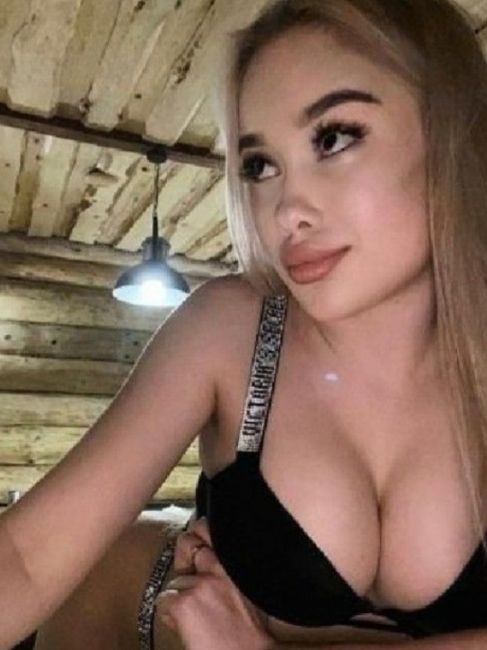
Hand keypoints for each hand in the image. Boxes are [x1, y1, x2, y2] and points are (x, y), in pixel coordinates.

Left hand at [156, 517, 273, 649]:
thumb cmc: (248, 633)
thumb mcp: (247, 590)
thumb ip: (227, 570)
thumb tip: (205, 557)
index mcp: (235, 563)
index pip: (207, 527)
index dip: (198, 532)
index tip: (197, 543)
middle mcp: (217, 567)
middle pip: (186, 543)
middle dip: (184, 560)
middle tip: (191, 584)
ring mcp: (199, 584)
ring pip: (174, 582)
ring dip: (180, 598)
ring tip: (198, 618)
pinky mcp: (182, 604)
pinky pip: (163, 603)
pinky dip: (170, 616)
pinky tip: (188, 627)